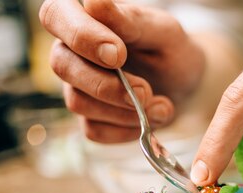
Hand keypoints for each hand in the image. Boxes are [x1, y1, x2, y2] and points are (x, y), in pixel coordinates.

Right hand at [39, 0, 204, 141]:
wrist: (186, 86)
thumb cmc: (171, 50)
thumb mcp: (163, 32)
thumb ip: (131, 21)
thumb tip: (93, 3)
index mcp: (83, 18)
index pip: (55, 15)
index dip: (81, 36)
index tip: (118, 54)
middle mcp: (71, 51)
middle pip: (62, 65)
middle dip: (106, 84)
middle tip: (146, 90)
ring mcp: (77, 86)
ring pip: (78, 102)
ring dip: (124, 111)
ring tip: (161, 105)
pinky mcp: (90, 118)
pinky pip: (95, 130)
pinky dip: (129, 129)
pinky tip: (154, 117)